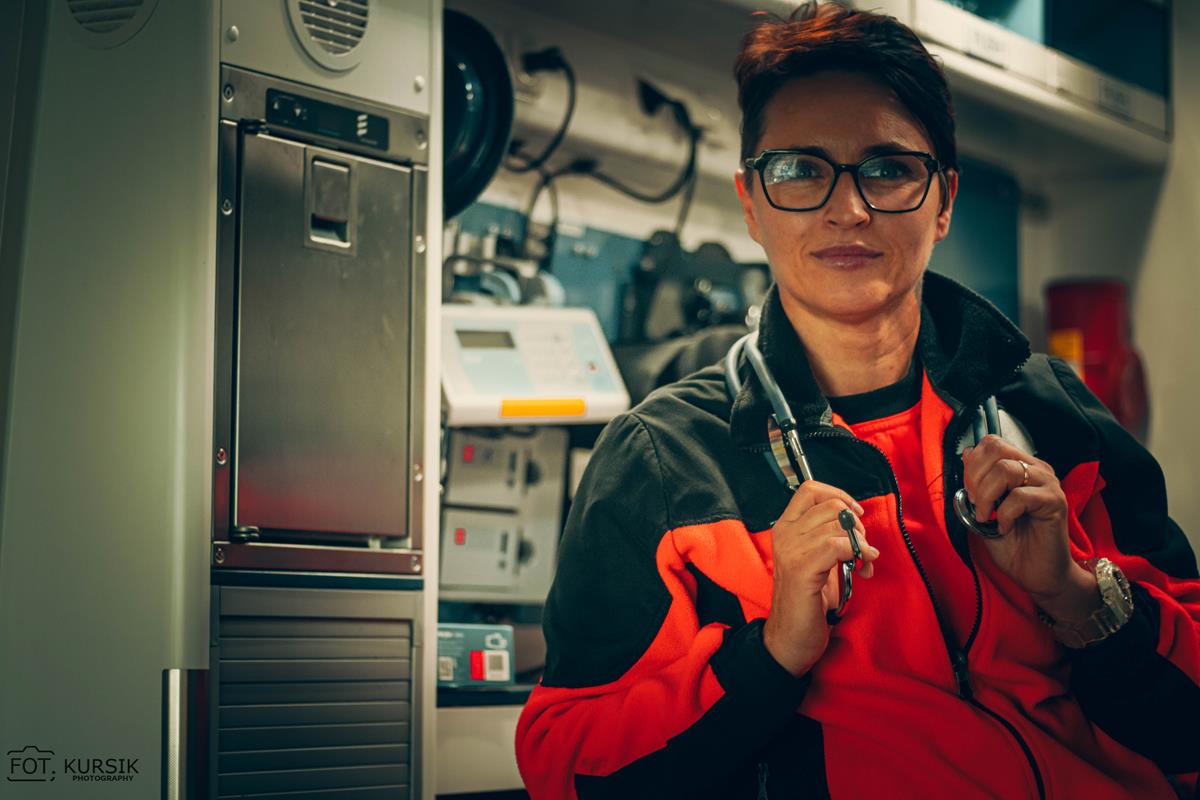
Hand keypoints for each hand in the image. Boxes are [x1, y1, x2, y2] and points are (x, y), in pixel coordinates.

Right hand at [764, 481, 879, 676]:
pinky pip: (838, 545)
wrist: (789, 639)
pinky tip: (863, 569)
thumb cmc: (806, 602)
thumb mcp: (816, 560)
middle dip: (857, 525)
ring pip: (839, 525)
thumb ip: (828, 536)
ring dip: (861, 543)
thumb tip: (856, 520)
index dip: (839, 495)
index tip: (855, 515)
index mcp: (785, 528)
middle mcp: (785, 534)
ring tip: (863, 564)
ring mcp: (792, 550)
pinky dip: (858, 553)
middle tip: (861, 549)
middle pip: (832, 506)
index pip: (810, 489)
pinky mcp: (803, 569)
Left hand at [962, 435, 1094, 615]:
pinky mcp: (1055, 502)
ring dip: (986, 496)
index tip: (969, 493)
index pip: (991, 443)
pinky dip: (1003, 514)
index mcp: (1020, 466)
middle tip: (976, 504)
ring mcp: (1048, 483)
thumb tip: (966, 453)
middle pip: (996, 448)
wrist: (1036, 574)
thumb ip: (976, 482)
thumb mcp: (984, 509)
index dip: (972, 465)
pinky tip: (1004, 527)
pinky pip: (1019, 496)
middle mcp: (1036, 469)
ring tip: (986, 516)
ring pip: (1006, 470)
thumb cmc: (1012, 544)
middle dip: (975, 477)